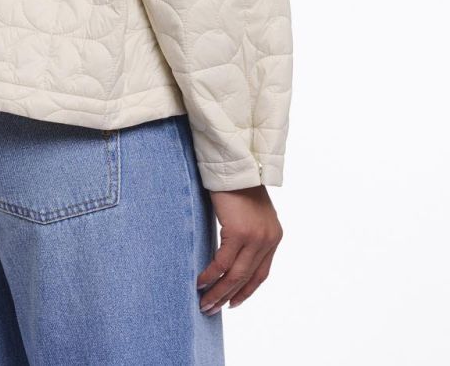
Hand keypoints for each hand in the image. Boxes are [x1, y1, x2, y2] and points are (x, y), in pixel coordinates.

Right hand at [196, 186, 283, 313]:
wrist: (236, 164)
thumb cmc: (238, 184)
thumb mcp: (250, 213)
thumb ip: (247, 234)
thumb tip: (232, 253)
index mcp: (273, 237)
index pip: (261, 273)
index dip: (247, 291)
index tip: (234, 303)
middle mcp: (268, 240)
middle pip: (247, 278)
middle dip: (228, 296)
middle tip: (212, 308)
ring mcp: (255, 238)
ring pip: (235, 275)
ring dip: (218, 292)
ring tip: (204, 303)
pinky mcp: (239, 233)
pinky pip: (222, 263)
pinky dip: (210, 275)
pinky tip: (199, 282)